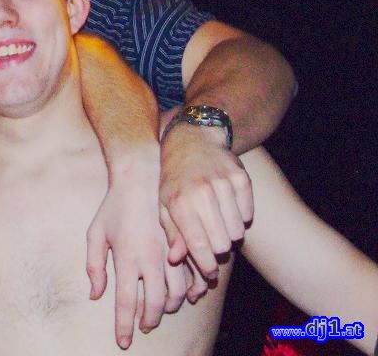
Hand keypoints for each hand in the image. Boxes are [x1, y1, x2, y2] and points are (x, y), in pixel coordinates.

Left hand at [87, 157, 183, 347]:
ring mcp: (169, 252)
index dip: (124, 326)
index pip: (125, 302)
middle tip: (143, 327)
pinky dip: (190, 291)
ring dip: (169, 307)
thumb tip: (96, 296)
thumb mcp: (95, 234)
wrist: (141, 179)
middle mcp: (150, 258)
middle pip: (154, 303)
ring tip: (158, 311)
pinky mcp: (182, 244)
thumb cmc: (113, 208)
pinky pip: (192, 276)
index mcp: (125, 257)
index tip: (123, 342)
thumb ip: (94, 266)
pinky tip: (184, 295)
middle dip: (149, 320)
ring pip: (177, 293)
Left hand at [159, 122, 252, 279]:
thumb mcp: (164, 204)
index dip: (206, 266)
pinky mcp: (242, 178)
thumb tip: (175, 260)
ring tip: (217, 222)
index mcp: (179, 202)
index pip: (199, 246)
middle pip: (222, 244)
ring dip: (229, 233)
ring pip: (238, 232)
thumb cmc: (174, 179)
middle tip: (211, 241)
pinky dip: (241, 217)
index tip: (210, 273)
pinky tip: (227, 206)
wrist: (192, 140)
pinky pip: (249, 215)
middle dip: (218, 249)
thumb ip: (171, 233)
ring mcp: (224, 184)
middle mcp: (202, 193)